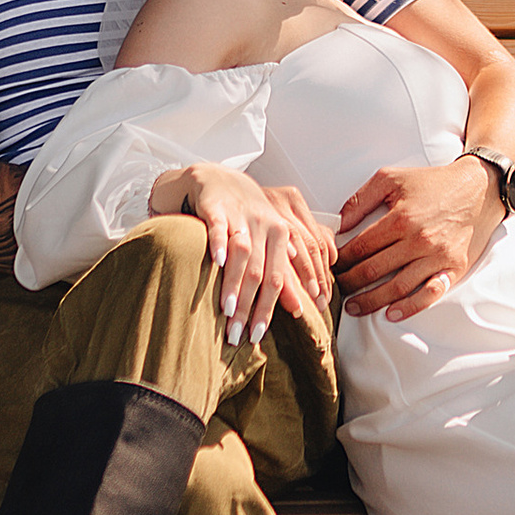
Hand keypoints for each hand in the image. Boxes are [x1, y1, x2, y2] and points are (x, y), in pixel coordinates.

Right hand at [153, 166, 333, 346]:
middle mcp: (264, 225)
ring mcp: (241, 215)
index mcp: (281, 234)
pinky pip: (219, 226)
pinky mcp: (216, 207)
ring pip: (242, 254)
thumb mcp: (268, 240)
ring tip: (229, 312)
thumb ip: (283, 270)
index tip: (266, 332)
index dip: (278, 303)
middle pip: (262, 271)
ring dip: (236, 284)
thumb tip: (298, 305)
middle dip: (253, 306)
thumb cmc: (248, 217)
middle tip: (242, 335)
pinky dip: (220, 243)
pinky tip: (218, 262)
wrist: (220, 179)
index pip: (282, 275)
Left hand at [334, 155, 503, 319]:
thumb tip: (338, 224)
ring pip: (397, 287)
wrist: (478, 188)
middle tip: (336, 289)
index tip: (330, 267)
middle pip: (374, 270)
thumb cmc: (432, 183)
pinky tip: (392, 313)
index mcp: (400, 218)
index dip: (340, 260)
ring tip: (353, 307)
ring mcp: (437, 256)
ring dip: (371, 301)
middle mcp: (418, 240)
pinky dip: (410, 307)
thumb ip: (361, 199)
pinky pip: (430, 294)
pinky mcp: (454, 268)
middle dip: (349, 282)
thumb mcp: (392, 178)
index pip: (360, 248)